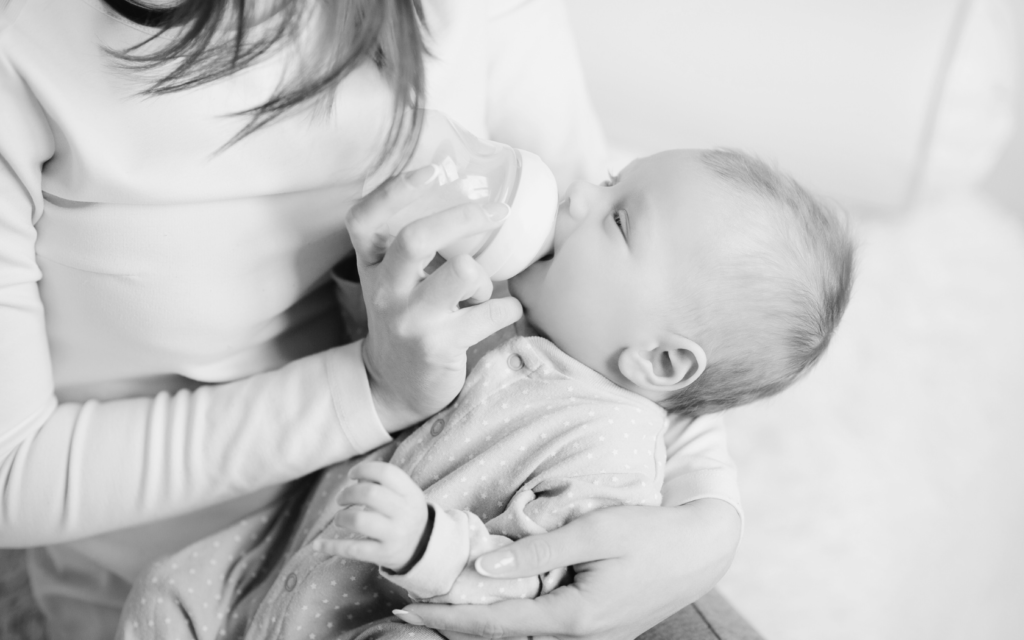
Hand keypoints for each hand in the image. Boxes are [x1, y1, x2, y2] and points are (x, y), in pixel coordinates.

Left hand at [312, 462, 428, 570]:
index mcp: (412, 494)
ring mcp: (395, 535)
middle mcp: (405, 514)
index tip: (352, 475)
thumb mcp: (405, 496)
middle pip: (370, 494)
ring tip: (340, 519)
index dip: (364, 469)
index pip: (387, 473)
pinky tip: (318, 545)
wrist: (423, 548)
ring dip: (341, 517)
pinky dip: (332, 546)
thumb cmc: (405, 514)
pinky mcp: (384, 555)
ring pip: (359, 520)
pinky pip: (353, 549)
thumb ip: (384, 483)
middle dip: (348, 493)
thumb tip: (357, 477)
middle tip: (341, 499)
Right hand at [347, 164, 523, 431]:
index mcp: (373, 264)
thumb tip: (474, 198)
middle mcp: (386, 289)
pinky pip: (489, 313)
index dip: (394, 191)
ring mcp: (410, 318)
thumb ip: (418, 244)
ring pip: (460, 273)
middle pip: (415, 238)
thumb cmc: (408, 316)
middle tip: (496, 210)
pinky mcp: (438, 345)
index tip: (432, 170)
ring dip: (484, 277)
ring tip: (484, 291)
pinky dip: (508, 309)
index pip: (365, 219)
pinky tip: (506, 312)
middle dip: (463, 217)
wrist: (396, 383)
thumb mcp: (396, 278)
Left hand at [399, 499, 740, 639]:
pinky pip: (544, 627)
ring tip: (443, 604)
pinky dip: (513, 616)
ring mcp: (590, 638)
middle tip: (412, 611)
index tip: (407, 612)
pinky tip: (495, 599)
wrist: (702, 550)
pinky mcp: (597, 628)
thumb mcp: (595, 531)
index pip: (496, 624)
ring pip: (523, 635)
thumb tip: (485, 568)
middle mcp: (579, 637)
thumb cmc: (652, 534)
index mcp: (575, 618)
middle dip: (457, 625)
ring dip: (483, 622)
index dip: (449, 619)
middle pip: (505, 636)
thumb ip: (539, 550)